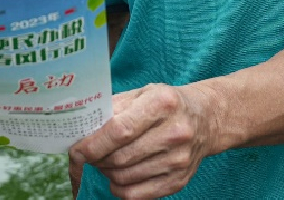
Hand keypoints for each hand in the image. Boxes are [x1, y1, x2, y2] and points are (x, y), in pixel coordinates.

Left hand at [69, 83, 217, 199]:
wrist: (205, 119)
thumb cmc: (165, 104)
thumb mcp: (141, 93)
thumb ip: (112, 108)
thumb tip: (81, 129)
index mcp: (162, 103)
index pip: (120, 130)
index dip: (93, 144)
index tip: (77, 149)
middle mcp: (174, 132)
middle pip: (120, 157)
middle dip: (97, 159)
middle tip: (89, 154)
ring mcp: (179, 160)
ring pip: (125, 178)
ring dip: (106, 172)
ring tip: (105, 161)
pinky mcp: (179, 180)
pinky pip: (137, 195)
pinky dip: (119, 188)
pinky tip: (118, 176)